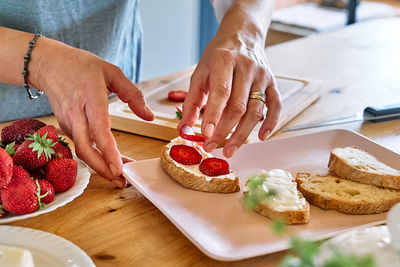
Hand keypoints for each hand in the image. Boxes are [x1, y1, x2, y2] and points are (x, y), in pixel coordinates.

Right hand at [32, 38, 153, 187]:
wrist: (48, 64)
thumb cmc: (81, 66)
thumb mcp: (112, 72)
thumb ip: (133, 95)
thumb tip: (149, 117)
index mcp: (90, 98)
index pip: (98, 130)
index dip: (108, 152)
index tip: (119, 168)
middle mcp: (76, 114)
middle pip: (85, 149)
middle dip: (103, 170)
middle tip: (121, 181)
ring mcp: (68, 122)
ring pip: (83, 151)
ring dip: (100, 167)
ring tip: (120, 176)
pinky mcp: (65, 127)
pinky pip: (81, 146)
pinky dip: (95, 157)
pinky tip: (109, 162)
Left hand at [179, 25, 280, 157]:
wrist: (243, 35)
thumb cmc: (218, 56)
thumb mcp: (200, 72)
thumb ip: (191, 100)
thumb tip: (185, 129)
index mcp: (224, 61)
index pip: (221, 92)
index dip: (214, 115)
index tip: (206, 135)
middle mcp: (246, 67)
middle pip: (239, 106)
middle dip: (225, 131)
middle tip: (212, 147)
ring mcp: (262, 75)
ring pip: (256, 110)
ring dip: (243, 134)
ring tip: (230, 149)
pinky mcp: (272, 82)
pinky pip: (275, 105)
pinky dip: (270, 123)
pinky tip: (261, 137)